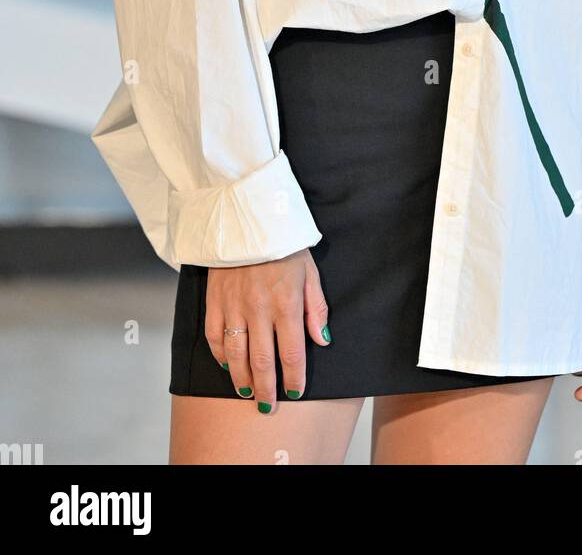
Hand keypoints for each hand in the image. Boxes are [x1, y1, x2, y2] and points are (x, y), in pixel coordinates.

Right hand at [205, 250, 329, 408]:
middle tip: (268, 409)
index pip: (292, 353)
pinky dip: (220, 356)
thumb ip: (317, 307)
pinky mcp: (215, 300)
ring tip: (248, 394)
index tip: (296, 393)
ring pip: (236, 355)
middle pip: (262, 362)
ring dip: (242, 379)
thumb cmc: (283, 246)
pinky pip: (214, 337)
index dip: (294, 378)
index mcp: (286, 303)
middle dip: (266, 390)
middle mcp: (259, 310)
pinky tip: (227, 366)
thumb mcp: (310, 271)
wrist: (247, 218)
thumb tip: (322, 341)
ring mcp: (234, 306)